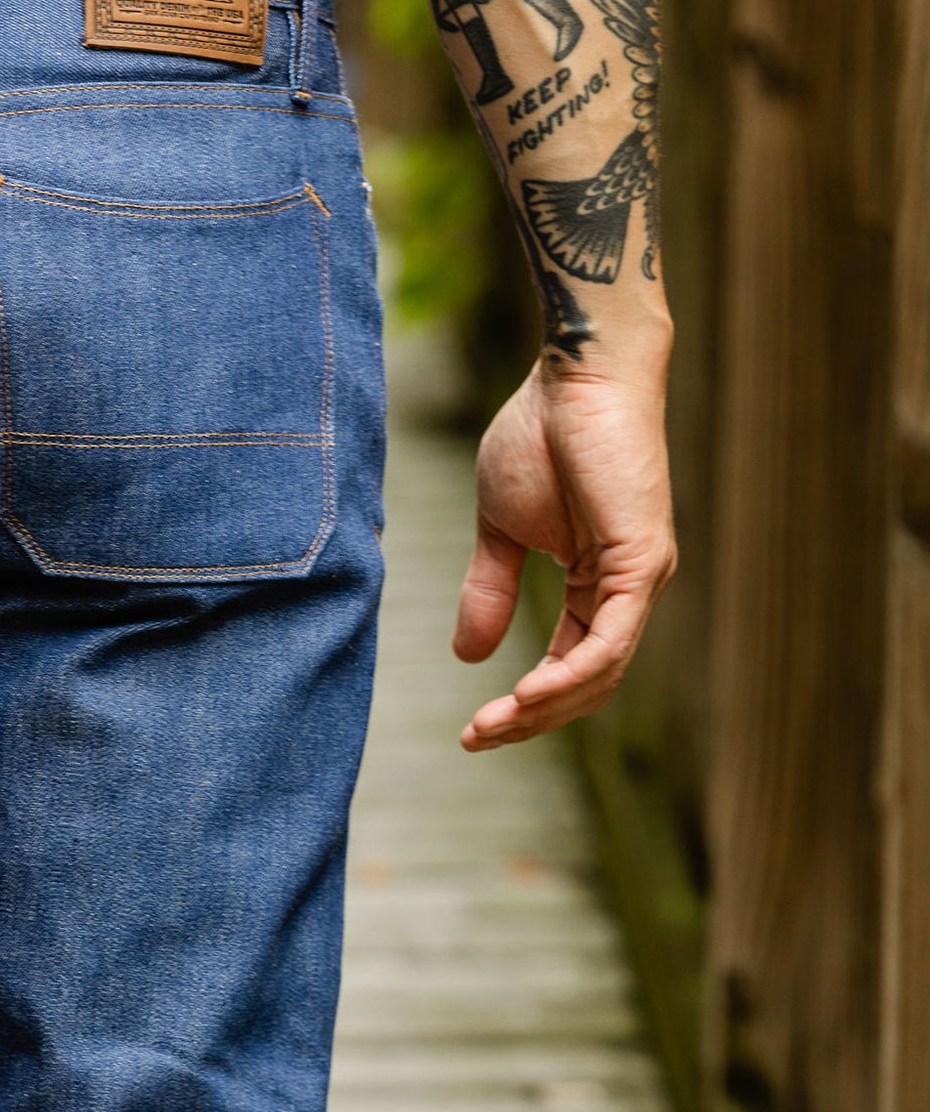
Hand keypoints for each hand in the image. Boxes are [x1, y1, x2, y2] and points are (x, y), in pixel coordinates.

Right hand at [452, 353, 675, 750]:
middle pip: (588, 685)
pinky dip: (569, 676)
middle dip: (530, 721)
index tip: (472, 730)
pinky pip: (609, 642)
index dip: (525, 706)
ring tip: (493, 725)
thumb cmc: (543, 433)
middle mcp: (631, 589)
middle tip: (477, 739)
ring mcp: (643, 578)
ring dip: (544, 709)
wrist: (576, 373)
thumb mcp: (501, 530)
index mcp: (602, 584)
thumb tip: (468, 657)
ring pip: (600, 674)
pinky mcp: (644, 560)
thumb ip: (490, 591)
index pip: (571, 667)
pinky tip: (528, 696)